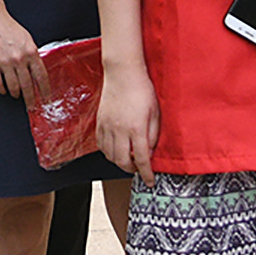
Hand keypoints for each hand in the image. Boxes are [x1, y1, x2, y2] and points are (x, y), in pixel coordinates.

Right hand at [0, 1, 45, 102]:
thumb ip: (32, 55)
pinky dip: (1, 89)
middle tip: (31, 106)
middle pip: (27, 85)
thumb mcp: (27, 39)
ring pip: (13, 87)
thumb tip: (35, 71)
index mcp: (31, 52)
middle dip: (30, 99)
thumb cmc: (10, 27)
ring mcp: (5, 62)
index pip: (41, 76)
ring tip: (16, 95)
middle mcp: (19, 59)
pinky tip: (3, 90)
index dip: (45, 90)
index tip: (46, 98)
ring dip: (15, 94)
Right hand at [97, 63, 159, 184]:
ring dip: (120, 162)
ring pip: (110, 156)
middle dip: (132, 170)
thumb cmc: (142, 89)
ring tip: (128, 158)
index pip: (142, 159)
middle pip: (123, 162)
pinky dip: (108, 152)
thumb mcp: (155, 113)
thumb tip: (150, 152)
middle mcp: (120, 131)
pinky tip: (116, 149)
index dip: (147, 174)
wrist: (123, 73)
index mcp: (136, 129)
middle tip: (139, 169)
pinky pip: (101, 145)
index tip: (150, 181)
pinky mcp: (100, 122)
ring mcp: (107, 127)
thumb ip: (153, 135)